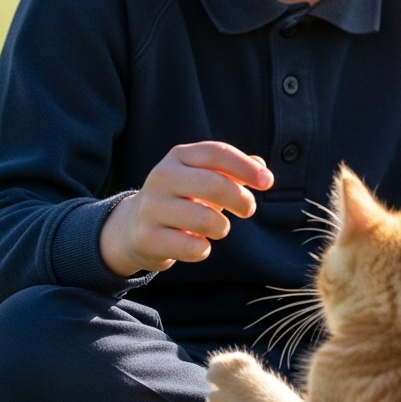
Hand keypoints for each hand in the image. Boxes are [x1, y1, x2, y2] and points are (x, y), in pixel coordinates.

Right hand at [99, 142, 273, 276]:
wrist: (132, 228)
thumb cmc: (180, 200)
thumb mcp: (202, 177)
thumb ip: (232, 171)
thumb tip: (261, 166)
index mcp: (178, 156)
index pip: (217, 153)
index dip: (246, 167)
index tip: (267, 182)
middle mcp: (161, 177)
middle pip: (214, 184)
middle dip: (241, 200)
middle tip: (248, 209)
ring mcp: (151, 207)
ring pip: (206, 219)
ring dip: (222, 227)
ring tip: (217, 228)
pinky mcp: (147, 237)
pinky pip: (193, 247)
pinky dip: (204, 249)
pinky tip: (197, 245)